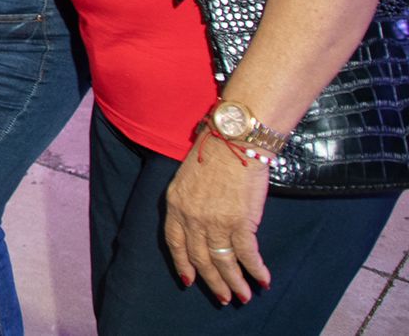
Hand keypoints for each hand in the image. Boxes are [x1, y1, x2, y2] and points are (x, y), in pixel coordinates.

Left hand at [163, 129, 271, 304]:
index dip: (182, 264)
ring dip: (235, 282)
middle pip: (200, 258)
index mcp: (175, 204)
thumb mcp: (187, 177)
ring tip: (244, 296)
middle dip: (213, 281)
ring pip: (223, 261)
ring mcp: (215, 222)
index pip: (175, 242)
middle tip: (224, 297)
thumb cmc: (213, 152)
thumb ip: (189, 201)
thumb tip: (201, 223)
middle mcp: (191, 217)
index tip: (189, 280)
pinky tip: (263, 280)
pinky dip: (256, 270)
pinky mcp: (240, 222)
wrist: (234, 141)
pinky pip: (247, 254)